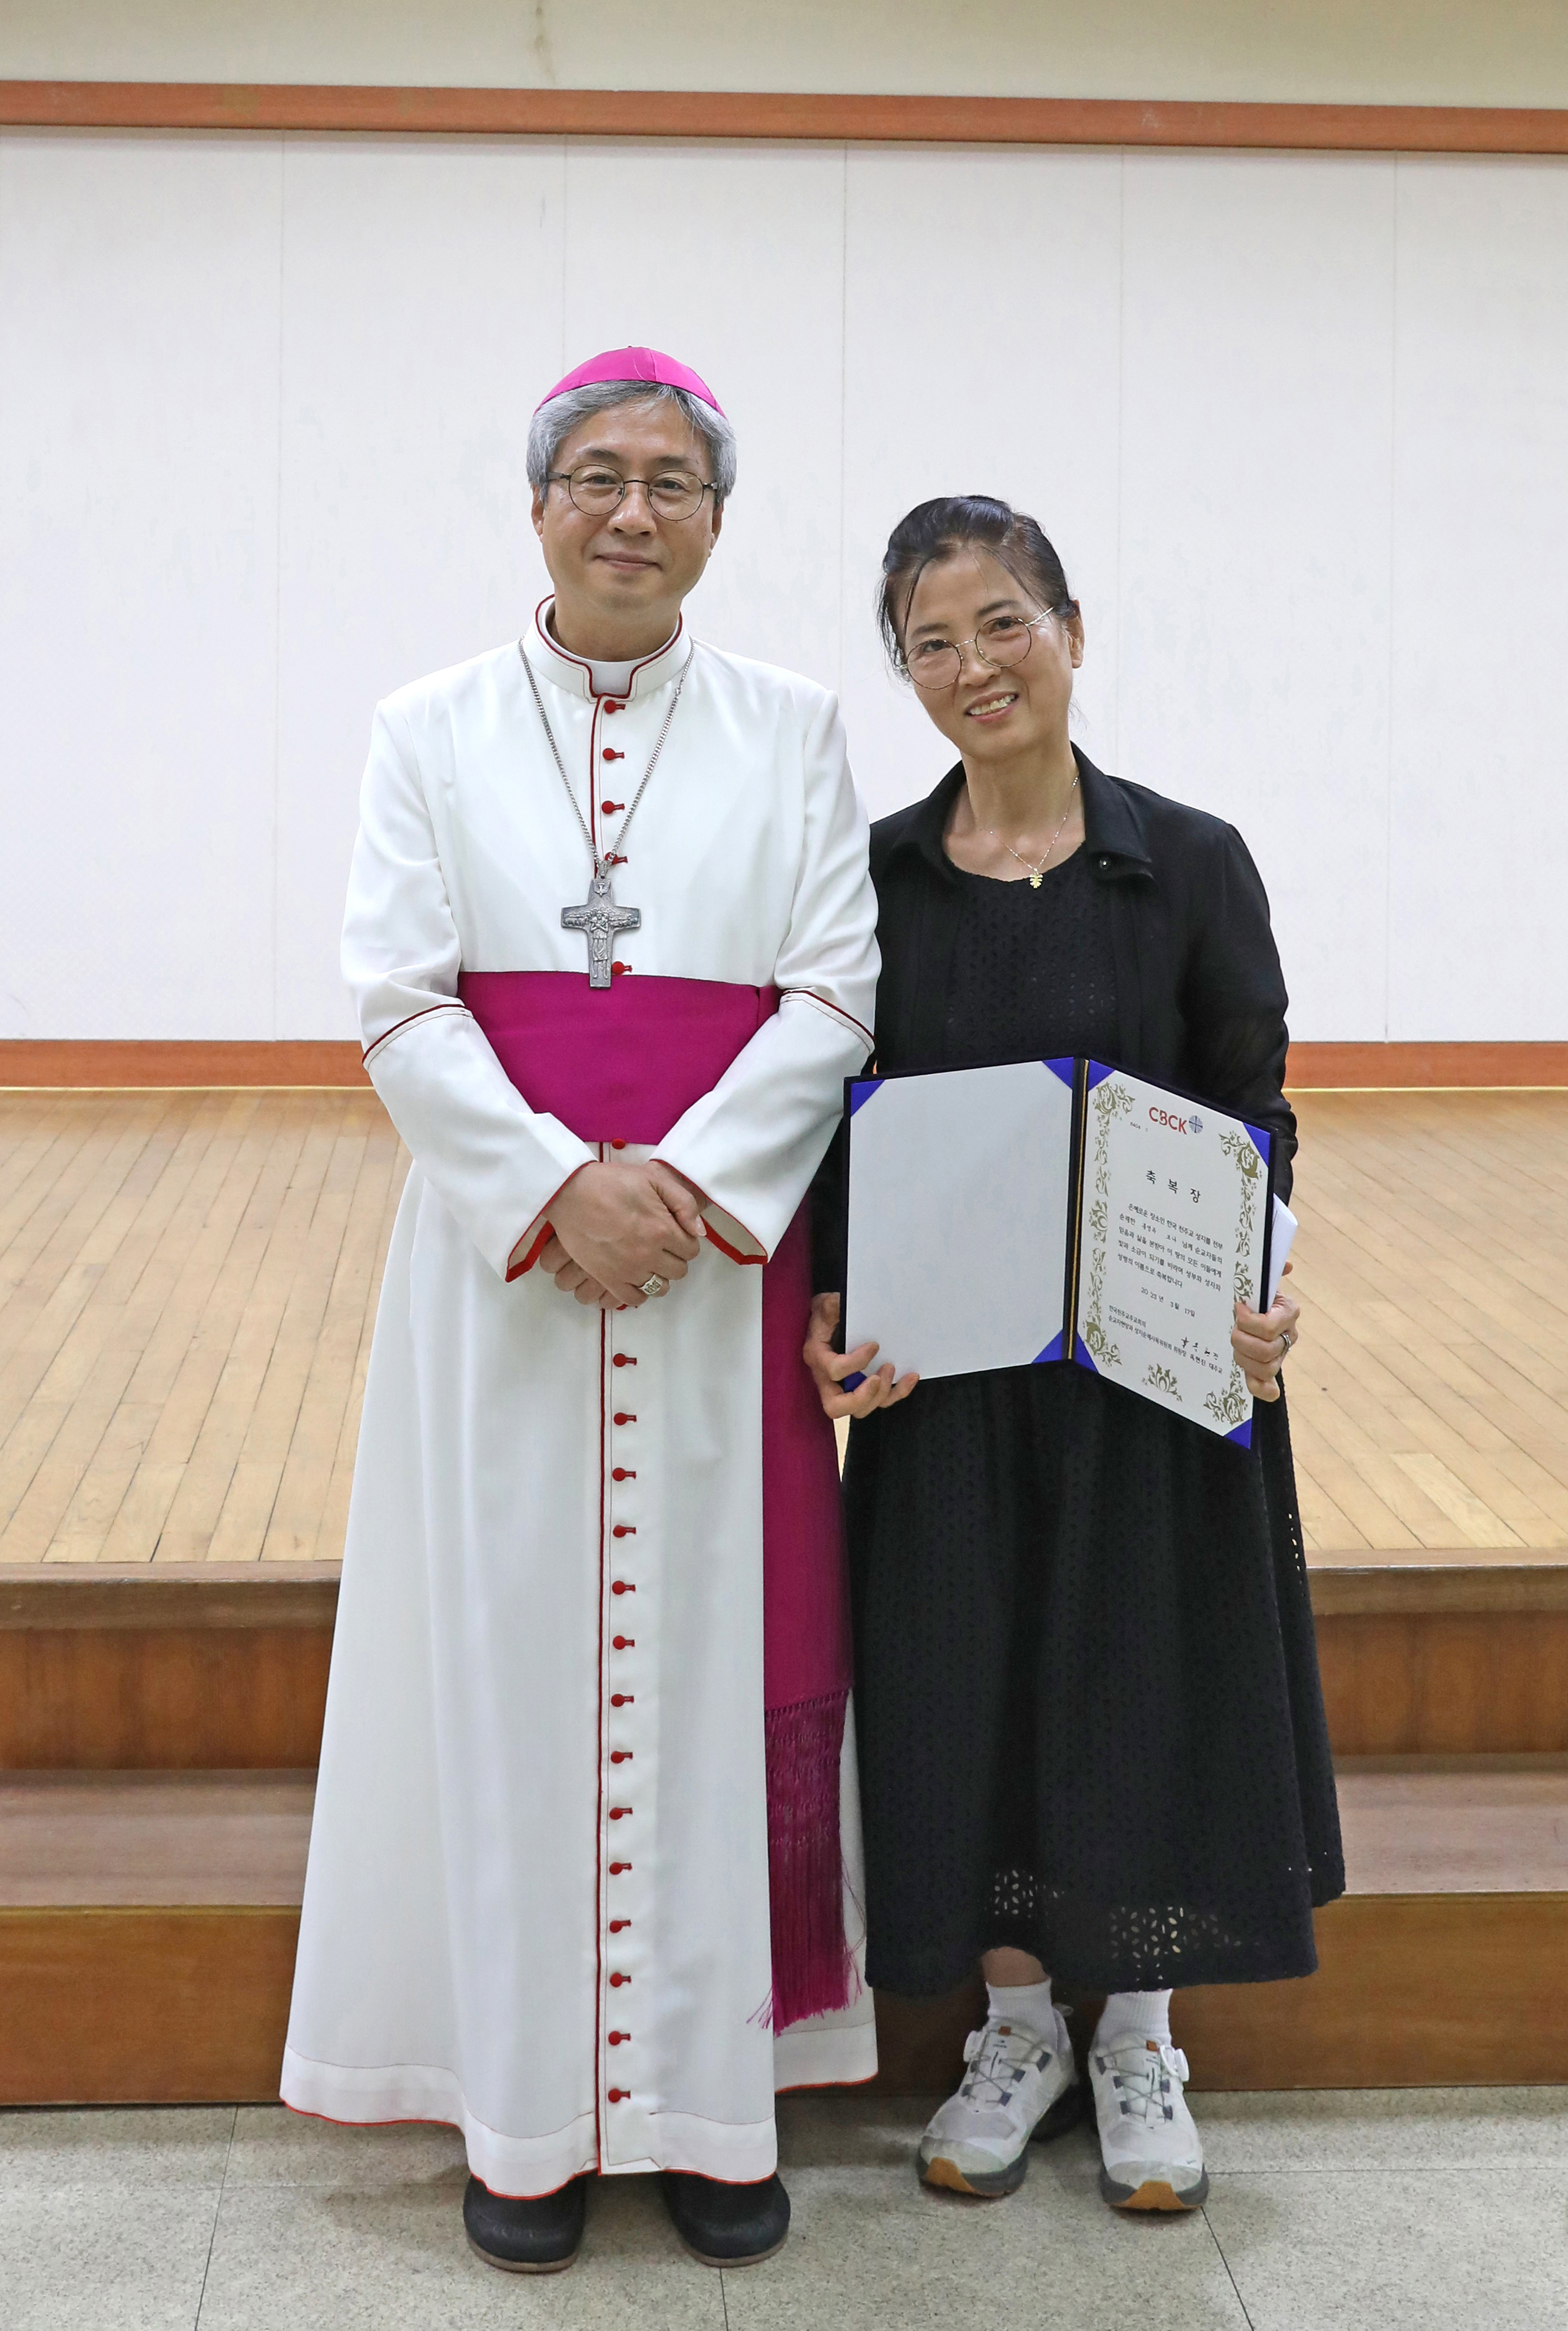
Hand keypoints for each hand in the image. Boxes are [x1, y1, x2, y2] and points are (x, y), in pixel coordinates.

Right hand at [547, 1159, 703, 1306]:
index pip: (691, 1250)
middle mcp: (649, 1254)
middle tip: (661, 1246)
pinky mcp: (608, 1278)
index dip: (685, 1241)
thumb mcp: (653, 1178)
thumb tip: (699, 1232)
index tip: (674, 1234)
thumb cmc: (612, 1181)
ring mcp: (628, 1270)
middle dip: (674, 1258)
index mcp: (663, 1229)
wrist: (570, 1192)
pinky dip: (639, 1292)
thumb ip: (684, 1203)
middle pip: (678, 1271)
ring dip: (658, 1276)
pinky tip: (635, 1277)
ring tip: (648, 1261)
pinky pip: (633, 1299)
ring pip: (659, 1288)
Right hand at [804, 1292, 918, 1419]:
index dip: (854, 1363)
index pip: (833, 1370)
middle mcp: (827, 1379)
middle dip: (860, 1397)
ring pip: (860, 1409)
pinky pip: (879, 1401)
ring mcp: (845, 1388)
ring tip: (891, 1368)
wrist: (832, 1321)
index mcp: (818, 1357)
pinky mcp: (862, 1389)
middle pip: (835, 1406)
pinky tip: (910, 1377)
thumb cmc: (830, 1314)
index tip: (874, 1346)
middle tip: (877, 1378)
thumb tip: (835, 1304)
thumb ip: (830, 1306)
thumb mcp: (826, 1304)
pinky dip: (897, 1393)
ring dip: (880, 1394)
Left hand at [1232, 1262, 1299, 1403]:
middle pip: (1266, 1351)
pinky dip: (1261, 1388)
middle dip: (1242, 1341)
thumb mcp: (1260, 1280)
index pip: (1268, 1327)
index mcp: (1288, 1312)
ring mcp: (1281, 1354)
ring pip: (1266, 1368)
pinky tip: (1250, 1382)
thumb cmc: (1254, 1292)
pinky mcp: (1270, 1369)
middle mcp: (1289, 1335)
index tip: (1237, 1308)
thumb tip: (1287, 1266)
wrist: (1252, 1307)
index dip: (1248, 1321)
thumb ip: (1269, 1270)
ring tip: (1235, 1344)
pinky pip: (1270, 1388)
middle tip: (1233, 1329)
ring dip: (1244, 1358)